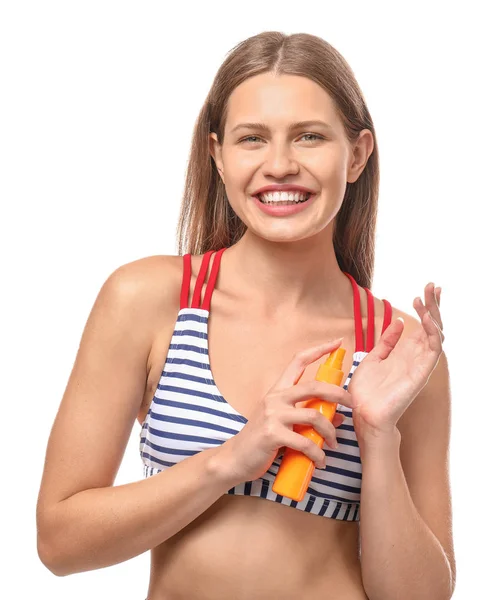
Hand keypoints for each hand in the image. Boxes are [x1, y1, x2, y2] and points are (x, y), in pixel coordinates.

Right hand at [216, 338, 352, 485]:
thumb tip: (338, 417)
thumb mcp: (285, 423)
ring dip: (330, 432)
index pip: (298, 361)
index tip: (337, 342)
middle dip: (338, 394)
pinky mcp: (272, 434)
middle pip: (314, 386)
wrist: (236, 458)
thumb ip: (308, 417)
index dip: (319, 349)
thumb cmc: (262, 439)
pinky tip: (320, 461)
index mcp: (278, 390)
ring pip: (314, 416)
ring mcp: (273, 415)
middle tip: (352, 404)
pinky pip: (305, 442)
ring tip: (334, 444)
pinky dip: (317, 453)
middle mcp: (275, 398)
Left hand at [348, 283, 443, 441]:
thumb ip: (386, 342)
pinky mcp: (421, 372)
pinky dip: (433, 332)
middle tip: (432, 286)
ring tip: (427, 296)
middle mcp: (416, 356)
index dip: (425, 307)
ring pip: (436, 334)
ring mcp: (420, 364)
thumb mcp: (373, 358)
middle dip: (433, 305)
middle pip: (432, 326)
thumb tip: (396, 323)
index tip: (424, 290)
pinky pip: (433, 349)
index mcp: (405, 352)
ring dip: (433, 314)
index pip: (421, 325)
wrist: (363, 414)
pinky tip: (426, 318)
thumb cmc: (366, 391)